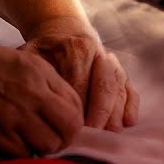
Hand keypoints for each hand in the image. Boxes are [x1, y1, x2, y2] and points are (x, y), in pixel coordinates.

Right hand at [0, 37, 83, 156]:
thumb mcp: (22, 60)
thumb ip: (46, 81)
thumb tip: (64, 107)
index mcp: (39, 72)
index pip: (76, 105)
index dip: (74, 118)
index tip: (64, 123)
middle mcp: (32, 94)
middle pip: (69, 128)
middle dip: (66, 137)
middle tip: (55, 137)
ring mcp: (14, 115)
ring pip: (49, 145)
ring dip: (45, 147)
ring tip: (34, 141)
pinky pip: (23, 153)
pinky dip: (23, 152)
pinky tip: (15, 142)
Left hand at [18, 16, 138, 130]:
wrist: (64, 29)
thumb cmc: (46, 48)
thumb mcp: (33, 52)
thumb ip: (33, 72)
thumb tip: (31, 99)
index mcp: (76, 49)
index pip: (79, 82)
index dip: (77, 106)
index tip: (72, 127)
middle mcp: (98, 54)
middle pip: (104, 86)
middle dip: (101, 112)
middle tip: (94, 134)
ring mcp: (112, 63)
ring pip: (119, 88)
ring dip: (116, 112)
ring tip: (111, 133)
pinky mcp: (121, 72)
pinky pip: (130, 88)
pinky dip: (131, 106)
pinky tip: (129, 122)